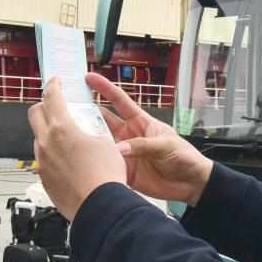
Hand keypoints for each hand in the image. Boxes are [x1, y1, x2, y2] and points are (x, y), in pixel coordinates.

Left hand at [27, 78, 127, 221]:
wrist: (100, 207)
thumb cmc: (105, 177)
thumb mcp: (105, 142)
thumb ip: (90, 130)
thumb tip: (87, 128)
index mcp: (62, 129)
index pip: (51, 97)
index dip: (53, 85)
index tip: (56, 82)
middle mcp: (46, 143)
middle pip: (35, 114)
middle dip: (44, 105)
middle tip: (55, 105)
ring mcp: (42, 161)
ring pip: (38, 138)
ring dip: (48, 132)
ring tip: (67, 138)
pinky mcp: (43, 178)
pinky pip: (43, 159)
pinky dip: (52, 154)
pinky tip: (68, 161)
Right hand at [85, 73, 212, 206]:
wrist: (191, 183)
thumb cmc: (184, 157)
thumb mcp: (166, 145)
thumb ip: (143, 145)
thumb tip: (120, 148)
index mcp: (140, 122)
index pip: (119, 100)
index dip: (104, 88)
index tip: (89, 78)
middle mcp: (129, 135)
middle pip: (103, 120)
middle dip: (87, 112)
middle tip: (69, 108)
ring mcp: (125, 153)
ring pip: (100, 142)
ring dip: (89, 139)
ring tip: (72, 135)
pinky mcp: (123, 170)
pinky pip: (106, 165)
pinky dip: (96, 163)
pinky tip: (83, 161)